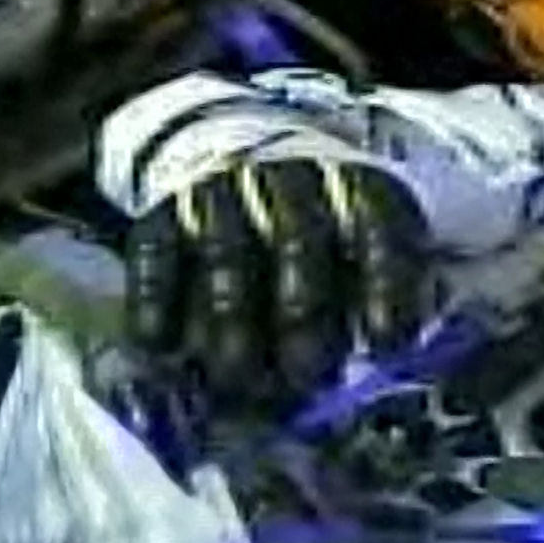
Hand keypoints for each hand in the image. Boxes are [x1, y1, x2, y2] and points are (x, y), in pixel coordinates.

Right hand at [125, 156, 432, 406]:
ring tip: (235, 376)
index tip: (386, 339)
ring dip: (232, 317)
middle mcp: (289, 179)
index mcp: (353, 185)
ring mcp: (222, 190)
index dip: (386, 282)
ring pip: (228, 250)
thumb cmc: (315, 243)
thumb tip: (383, 366)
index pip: (379, 223)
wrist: (225, 166)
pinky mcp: (163, 210)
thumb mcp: (360, 254)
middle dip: (304, 313)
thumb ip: (372, 303)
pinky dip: (156, 301)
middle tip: (304, 375)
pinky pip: (157, 251)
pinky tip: (161, 347)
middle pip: (299, 239)